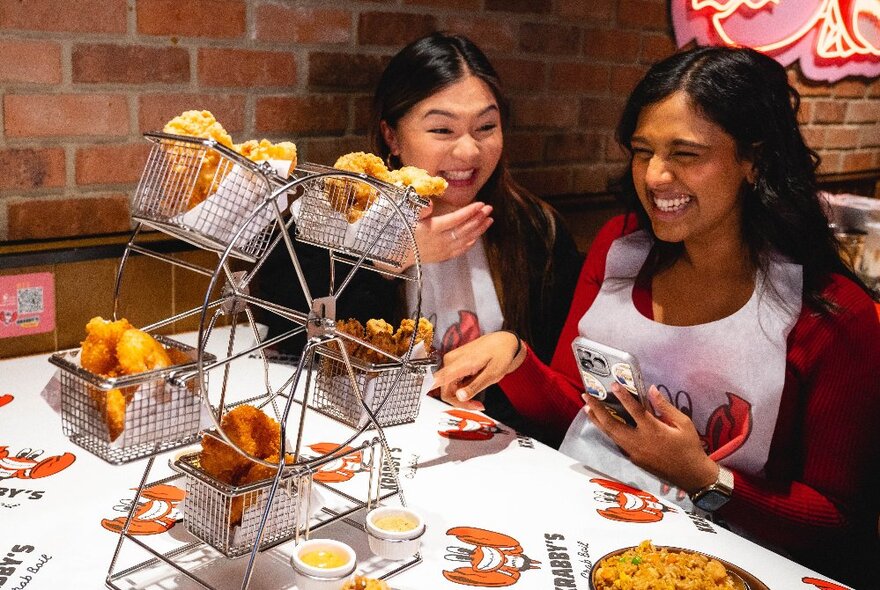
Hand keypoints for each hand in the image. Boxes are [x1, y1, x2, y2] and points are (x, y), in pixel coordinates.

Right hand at [399, 201, 492, 269]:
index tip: (481, 204)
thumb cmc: (400, 232)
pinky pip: (460, 251)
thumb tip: (430, 204)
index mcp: (432, 229)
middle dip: (478, 218)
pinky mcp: (442, 257)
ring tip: (489, 220)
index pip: (456, 219)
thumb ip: (418, 209)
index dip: (469, 211)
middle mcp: (440, 241)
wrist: (395, 255)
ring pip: (466, 240)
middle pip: (465, 229)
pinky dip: (470, 243)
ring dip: (479, 230)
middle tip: (489, 209)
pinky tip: (477, 237)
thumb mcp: (405, 217)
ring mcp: (443, 250)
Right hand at [430, 332, 524, 410]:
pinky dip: (462, 390)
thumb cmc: (500, 353)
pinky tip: (474, 390)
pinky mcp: (454, 364)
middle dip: (459, 402)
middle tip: (477, 406)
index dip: (432, 392)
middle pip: (445, 390)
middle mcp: (451, 361)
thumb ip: (475, 386)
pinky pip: (452, 382)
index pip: (437, 380)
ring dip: (461, 397)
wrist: (503, 341)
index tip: (440, 404)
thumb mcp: (492, 374)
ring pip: (448, 388)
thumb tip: (459, 397)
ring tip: (478, 400)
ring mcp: (451, 362)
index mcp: (459, 363)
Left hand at [584, 383, 718, 493]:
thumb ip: (665, 406)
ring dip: (597, 420)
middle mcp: (639, 441)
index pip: (634, 410)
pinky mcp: (633, 459)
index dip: (623, 396)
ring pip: (610, 434)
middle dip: (597, 409)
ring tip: (587, 408)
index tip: (612, 385)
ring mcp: (634, 452)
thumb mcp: (683, 423)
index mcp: (654, 430)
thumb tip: (651, 389)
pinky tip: (602, 423)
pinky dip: (607, 431)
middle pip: (612, 424)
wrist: (691, 475)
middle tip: (586, 396)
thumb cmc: (690, 446)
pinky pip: (617, 442)